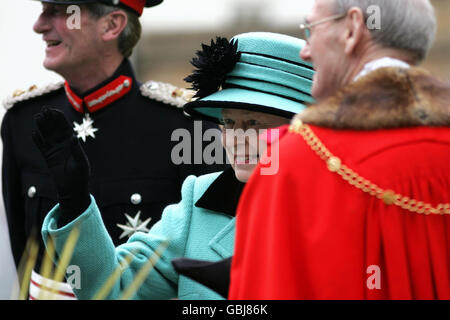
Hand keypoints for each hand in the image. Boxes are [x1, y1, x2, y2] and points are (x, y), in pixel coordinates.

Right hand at [32, 107, 90, 223]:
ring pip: (46, 135)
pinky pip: (41, 146)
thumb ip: (76, 150)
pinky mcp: (47, 157)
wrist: (72, 189)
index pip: (65, 127)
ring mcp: (54, 150)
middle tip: (44, 110)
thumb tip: (73, 137)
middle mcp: (63, 144)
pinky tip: (34, 134)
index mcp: (72, 143)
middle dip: (49, 119)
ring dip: (42, 126)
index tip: (54, 111)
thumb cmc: (80, 176)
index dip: (60, 118)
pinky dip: (37, 140)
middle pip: (54, 128)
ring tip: (37, 118)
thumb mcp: (81, 163)